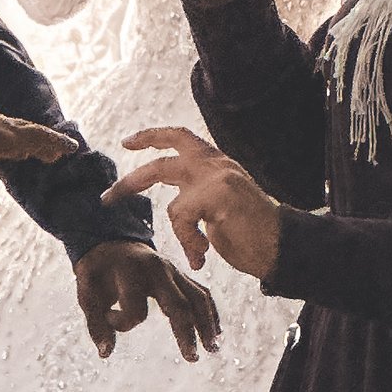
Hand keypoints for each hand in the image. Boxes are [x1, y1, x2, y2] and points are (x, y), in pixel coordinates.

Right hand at [0, 93, 75, 170]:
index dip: (9, 142)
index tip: (19, 149)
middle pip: (18, 132)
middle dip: (34, 141)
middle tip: (50, 148)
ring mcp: (1, 127)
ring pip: (34, 134)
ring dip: (50, 142)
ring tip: (67, 149)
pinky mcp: (10, 135)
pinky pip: (40, 137)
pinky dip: (56, 141)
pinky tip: (70, 148)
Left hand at [73, 238, 222, 361]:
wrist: (112, 244)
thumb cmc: (98, 273)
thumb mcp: (87, 294)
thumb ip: (95, 323)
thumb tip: (106, 353)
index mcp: (132, 272)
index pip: (135, 310)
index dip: (120, 323)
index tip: (108, 318)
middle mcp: (158, 269)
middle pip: (179, 303)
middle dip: (186, 332)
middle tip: (192, 358)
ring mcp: (174, 271)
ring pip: (198, 298)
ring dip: (206, 324)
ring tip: (213, 349)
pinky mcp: (181, 276)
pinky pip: (202, 293)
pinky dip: (210, 313)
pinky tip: (215, 334)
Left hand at [115, 127, 284, 281]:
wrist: (282, 246)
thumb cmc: (253, 233)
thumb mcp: (220, 206)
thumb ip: (198, 194)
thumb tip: (176, 200)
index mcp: (216, 163)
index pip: (180, 137)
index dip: (151, 137)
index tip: (129, 143)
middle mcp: (216, 164)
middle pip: (161, 164)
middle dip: (131, 183)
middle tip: (109, 198)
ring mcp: (217, 177)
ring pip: (172, 202)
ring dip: (179, 232)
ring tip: (196, 253)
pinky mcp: (218, 195)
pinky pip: (181, 218)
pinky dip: (188, 241)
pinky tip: (203, 254)